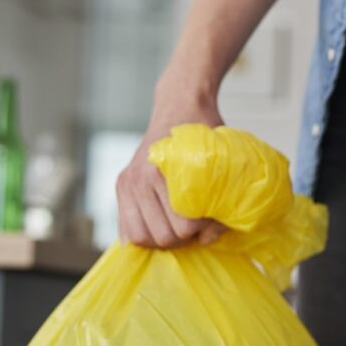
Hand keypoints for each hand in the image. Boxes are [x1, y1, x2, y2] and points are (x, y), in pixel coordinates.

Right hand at [115, 78, 225, 248]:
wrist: (180, 105)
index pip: (185, 227)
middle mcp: (140, 178)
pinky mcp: (121, 186)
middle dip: (185, 237)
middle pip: (163, 237)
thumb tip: (207, 239)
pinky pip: (126, 229)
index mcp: (166, 172)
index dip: (204, 228)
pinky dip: (145, 235)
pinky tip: (161, 225)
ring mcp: (127, 182)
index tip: (214, 216)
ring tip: (179, 226)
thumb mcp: (224, 161)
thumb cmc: (207, 135)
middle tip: (198, 223)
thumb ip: (223, 200)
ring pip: (141, 238)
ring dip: (163, 239)